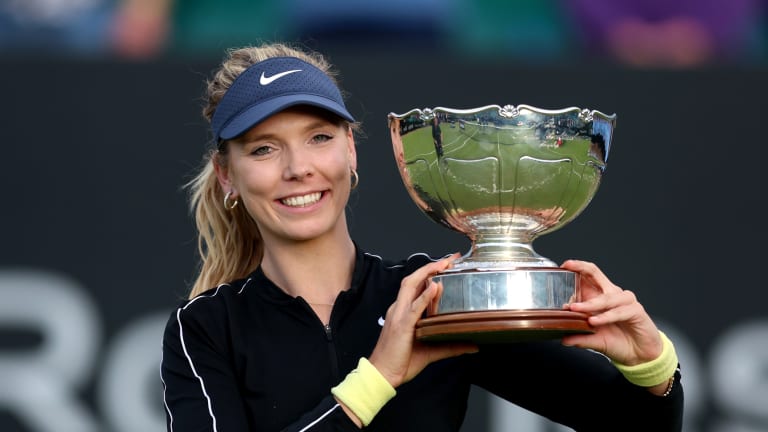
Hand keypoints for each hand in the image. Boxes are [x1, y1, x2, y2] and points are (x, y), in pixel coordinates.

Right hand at [368, 254, 477, 387]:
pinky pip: (414, 308)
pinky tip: (435, 287)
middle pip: (414, 280)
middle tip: (449, 258)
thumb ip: (451, 346)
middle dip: (431, 266)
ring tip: (443, 264)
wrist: (383, 375)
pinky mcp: (402, 326)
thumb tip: (472, 345)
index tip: (447, 264)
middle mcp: (400, 309)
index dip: (430, 273)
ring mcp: (399, 316)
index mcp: (403, 312)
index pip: (417, 286)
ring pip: (411, 286)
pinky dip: (424, 296)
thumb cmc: (401, 361)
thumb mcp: (431, 351)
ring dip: (427, 273)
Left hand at [560, 260, 662, 365]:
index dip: (576, 268)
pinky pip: (618, 311)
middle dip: (581, 268)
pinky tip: (594, 321)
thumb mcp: (595, 340)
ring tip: (575, 309)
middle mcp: (612, 294)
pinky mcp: (636, 311)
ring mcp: (624, 301)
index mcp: (600, 296)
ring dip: (589, 304)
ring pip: (605, 297)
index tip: (563, 266)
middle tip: (568, 268)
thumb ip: (580, 338)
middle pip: (596, 274)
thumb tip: (563, 340)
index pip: (588, 276)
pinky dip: (605, 317)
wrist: (640, 356)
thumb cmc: (619, 341)